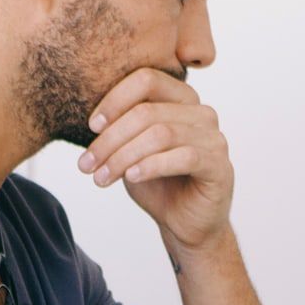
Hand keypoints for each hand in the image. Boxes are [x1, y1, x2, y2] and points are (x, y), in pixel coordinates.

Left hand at [77, 68, 233, 254]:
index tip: (91, 127)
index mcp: (181, 99)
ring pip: (161, 134)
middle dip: (110, 139)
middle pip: (147, 111)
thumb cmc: (158, 183)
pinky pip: (182, 158)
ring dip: (123, 156)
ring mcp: (213, 138)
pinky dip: (150, 166)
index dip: (114, 100)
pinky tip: (131, 177)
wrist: (185, 224)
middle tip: (86, 164)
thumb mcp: (131, 150)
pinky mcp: (218, 165)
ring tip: (101, 177)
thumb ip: (119, 128)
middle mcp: (201, 113)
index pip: (147, 80)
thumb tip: (91, 120)